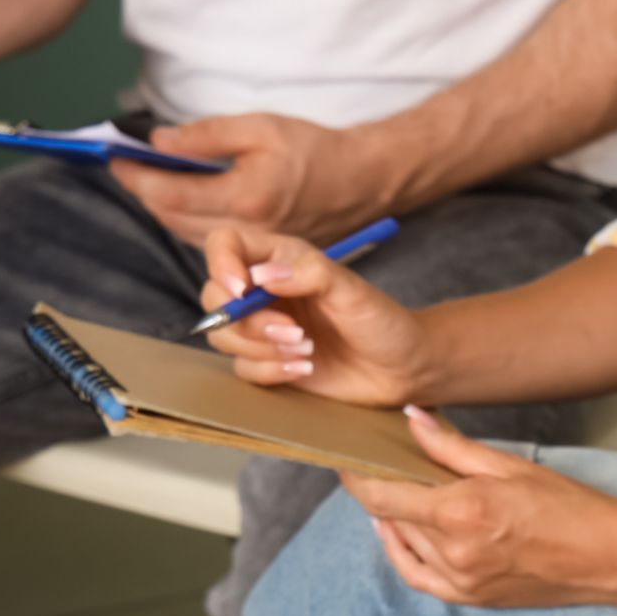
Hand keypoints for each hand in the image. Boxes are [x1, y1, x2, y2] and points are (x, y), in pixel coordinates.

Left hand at [112, 113, 399, 245]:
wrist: (359, 183)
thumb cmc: (313, 150)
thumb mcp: (261, 128)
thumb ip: (207, 136)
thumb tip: (160, 141)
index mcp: (246, 198)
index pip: (171, 194)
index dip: (139, 177)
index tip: (118, 159)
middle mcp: (247, 233)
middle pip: (171, 220)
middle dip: (145, 192)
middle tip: (128, 166)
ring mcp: (252, 251)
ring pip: (185, 235)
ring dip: (162, 208)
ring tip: (148, 180)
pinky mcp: (257, 257)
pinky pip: (205, 242)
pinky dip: (184, 221)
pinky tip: (181, 200)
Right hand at [200, 229, 433, 405]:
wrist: (402, 369)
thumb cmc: (382, 322)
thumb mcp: (351, 290)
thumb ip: (309, 274)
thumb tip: (261, 276)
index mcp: (280, 259)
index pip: (225, 244)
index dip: (221, 264)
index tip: (241, 289)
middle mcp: (265, 291)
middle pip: (214, 296)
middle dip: (246, 320)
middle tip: (294, 332)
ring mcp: (263, 328)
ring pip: (222, 335)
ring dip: (259, 348)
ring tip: (306, 351)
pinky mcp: (267, 362)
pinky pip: (243, 369)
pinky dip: (269, 371)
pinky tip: (304, 369)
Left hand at [338, 408, 616, 608]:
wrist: (607, 558)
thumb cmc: (569, 506)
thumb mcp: (509, 465)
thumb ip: (451, 446)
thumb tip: (410, 420)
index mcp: (462, 511)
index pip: (383, 495)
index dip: (356, 476)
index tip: (347, 457)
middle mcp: (454, 551)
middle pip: (390, 517)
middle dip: (379, 489)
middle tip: (377, 464)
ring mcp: (460, 580)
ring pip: (402, 544)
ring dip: (392, 517)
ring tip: (397, 491)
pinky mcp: (470, 599)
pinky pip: (418, 577)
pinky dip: (400, 553)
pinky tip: (398, 532)